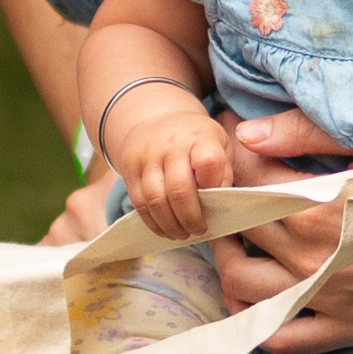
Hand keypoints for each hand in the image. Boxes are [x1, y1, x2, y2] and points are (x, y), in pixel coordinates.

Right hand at [101, 83, 238, 241]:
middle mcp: (171, 145)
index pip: (208, 163)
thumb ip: (223, 174)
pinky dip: (153, 223)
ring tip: (182, 234)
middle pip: (179, 190)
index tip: (216, 204)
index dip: (212, 187)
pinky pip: (139, 203)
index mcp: (200, 137)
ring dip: (171, 225)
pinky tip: (166, 230)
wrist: (156, 118)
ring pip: (156, 200)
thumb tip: (221, 207)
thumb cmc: (197, 140)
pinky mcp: (129, 168)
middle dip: (191, 218)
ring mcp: (147, 156)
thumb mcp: (220, 146)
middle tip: (199, 230)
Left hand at [215, 114, 352, 351]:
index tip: (225, 145)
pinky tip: (257, 294)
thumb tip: (248, 133)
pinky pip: (283, 338)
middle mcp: (320, 257)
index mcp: (326, 208)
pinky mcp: (352, 329)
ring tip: (235, 241)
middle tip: (223, 194)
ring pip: (246, 289)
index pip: (249, 183)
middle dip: (222, 211)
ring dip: (229, 263)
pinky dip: (257, 320)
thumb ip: (312, 138)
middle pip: (238, 235)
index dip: (229, 161)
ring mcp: (334, 299)